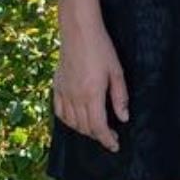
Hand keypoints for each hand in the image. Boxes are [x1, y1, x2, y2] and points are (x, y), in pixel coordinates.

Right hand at [53, 23, 129, 151]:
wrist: (79, 33)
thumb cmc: (102, 50)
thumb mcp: (117, 72)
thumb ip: (120, 97)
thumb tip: (123, 118)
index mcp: (92, 94)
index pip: (98, 127)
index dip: (107, 140)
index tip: (115, 146)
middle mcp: (75, 97)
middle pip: (85, 127)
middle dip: (98, 136)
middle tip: (110, 136)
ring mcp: (63, 92)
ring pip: (71, 123)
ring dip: (84, 131)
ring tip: (96, 130)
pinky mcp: (56, 87)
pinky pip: (60, 112)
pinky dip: (68, 121)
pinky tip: (77, 121)